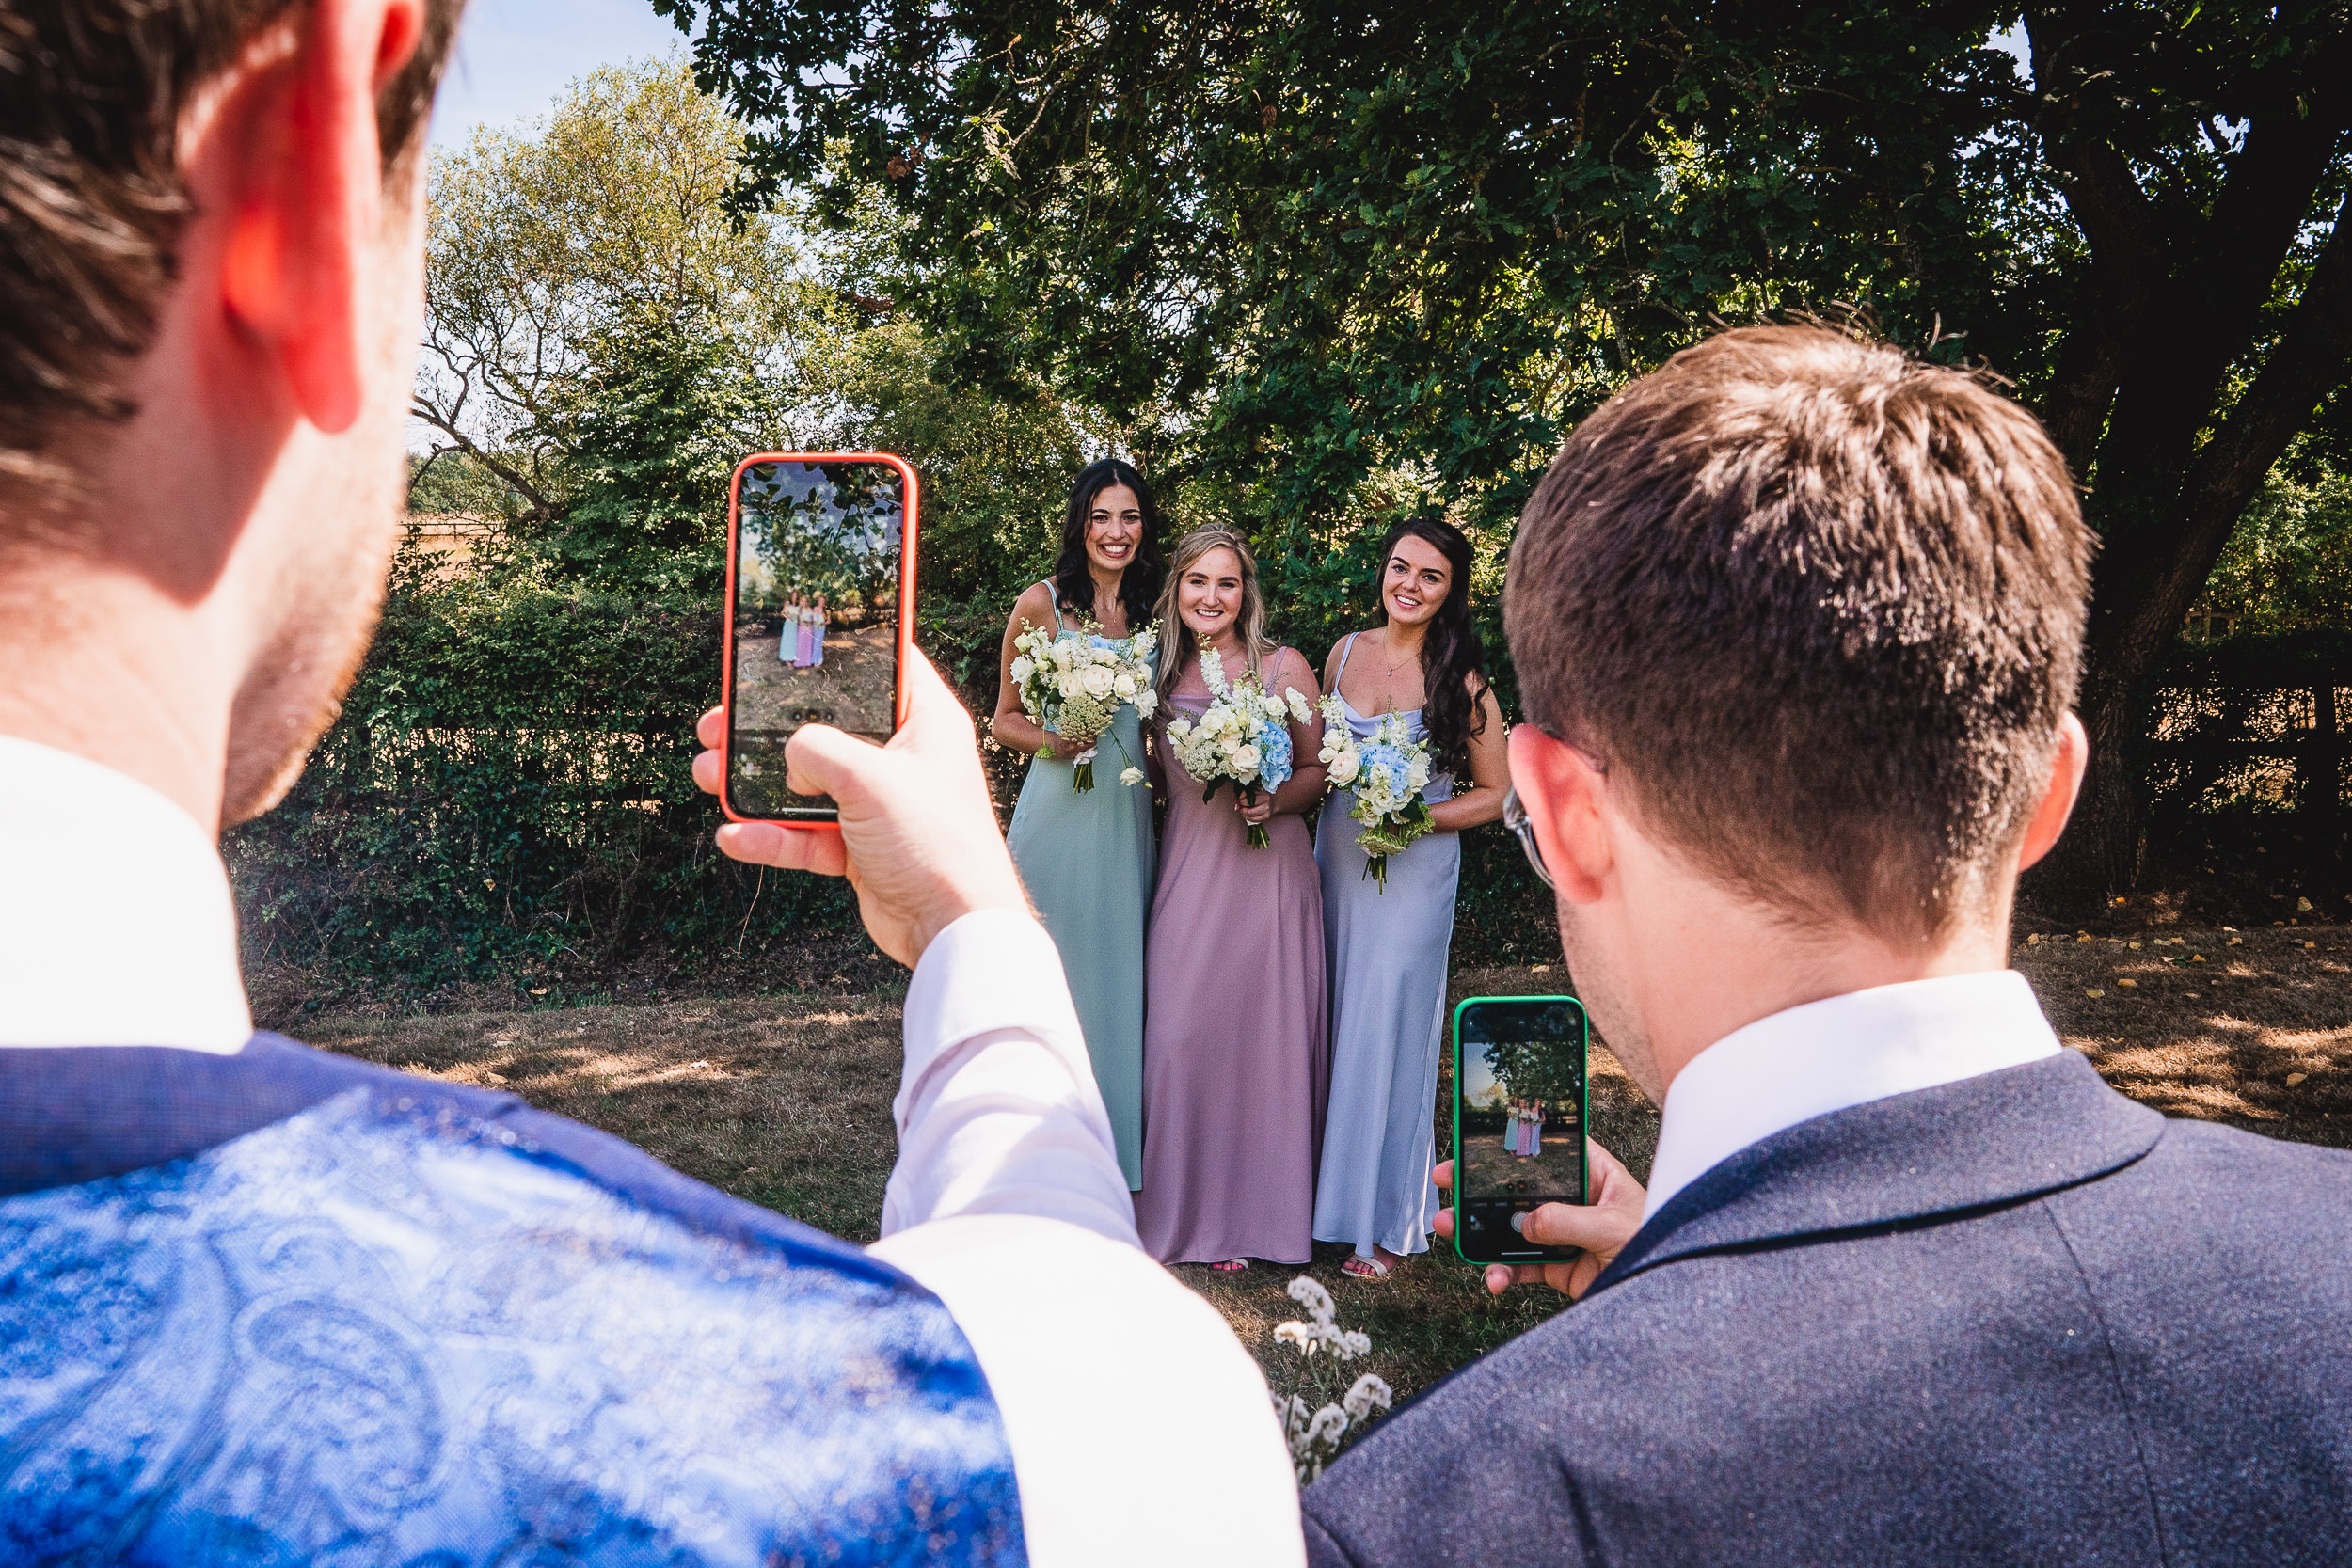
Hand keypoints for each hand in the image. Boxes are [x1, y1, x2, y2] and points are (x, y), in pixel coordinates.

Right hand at [693, 650, 1028, 966]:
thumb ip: (817, 749)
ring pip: (805, 783)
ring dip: (755, 782)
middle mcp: (901, 757)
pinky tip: (733, 836)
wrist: (953, 929)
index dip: (839, 651)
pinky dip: (770, 836)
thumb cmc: (935, 842)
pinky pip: (805, 834)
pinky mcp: (859, 848)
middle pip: (825, 727)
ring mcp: (878, 804)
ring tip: (706, 773)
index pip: (883, 666)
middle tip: (719, 721)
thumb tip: (788, 758)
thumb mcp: (869, 777)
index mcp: (924, 721)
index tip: (790, 642)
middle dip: (767, 728)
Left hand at [1238, 788, 1273, 824]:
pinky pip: (1253, 819)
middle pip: (1248, 807)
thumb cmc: (1260, 795)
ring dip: (1243, 813)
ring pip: (1250, 814)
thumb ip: (1242, 794)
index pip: (1246, 796)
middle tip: (1241, 806)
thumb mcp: (1252, 790)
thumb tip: (1236, 804)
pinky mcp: (1266, 816)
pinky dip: (1248, 817)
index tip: (1239, 798)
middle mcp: (1265, 802)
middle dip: (1241, 807)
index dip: (1240, 798)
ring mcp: (1266, 810)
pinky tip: (1248, 814)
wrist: (1272, 801)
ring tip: (1244, 810)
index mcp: (1261, 793)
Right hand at [1432, 1139, 1646, 1299]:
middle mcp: (1576, 1203)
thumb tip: (1526, 1223)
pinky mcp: (1557, 1268)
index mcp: (1596, 1176)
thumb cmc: (1659, 1247)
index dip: (1514, 1142)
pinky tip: (1495, 1279)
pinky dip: (1503, 1273)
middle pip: (1520, 1188)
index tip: (1478, 1141)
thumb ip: (1568, 1221)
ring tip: (1452, 1231)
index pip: (1550, 1150)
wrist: (1665, 1298)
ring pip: (1511, 1228)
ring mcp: (1563, 1235)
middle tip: (1447, 1182)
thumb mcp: (1615, 1227)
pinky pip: (1521, 1267)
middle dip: (1480, 1188)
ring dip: (1479, 1232)